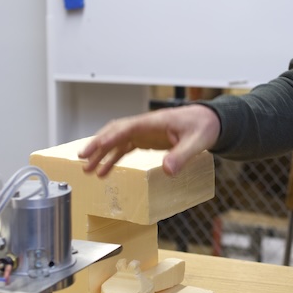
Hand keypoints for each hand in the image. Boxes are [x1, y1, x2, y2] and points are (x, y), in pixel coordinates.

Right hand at [77, 104, 220, 177]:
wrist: (210, 121)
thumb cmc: (204, 126)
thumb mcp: (197, 142)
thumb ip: (182, 156)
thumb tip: (167, 171)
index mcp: (154, 122)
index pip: (126, 128)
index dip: (108, 138)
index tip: (93, 148)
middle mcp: (145, 126)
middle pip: (115, 132)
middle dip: (97, 145)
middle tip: (82, 159)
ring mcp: (144, 132)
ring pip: (117, 141)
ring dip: (102, 154)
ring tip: (88, 170)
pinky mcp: (147, 139)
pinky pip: (125, 147)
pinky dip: (113, 158)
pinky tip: (104, 171)